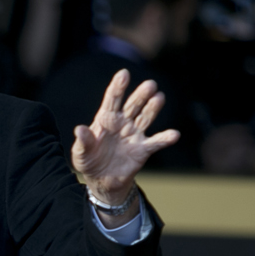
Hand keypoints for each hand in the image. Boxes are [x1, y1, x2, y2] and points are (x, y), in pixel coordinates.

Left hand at [72, 69, 178, 221]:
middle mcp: (122, 123)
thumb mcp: (80, 153)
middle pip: (133, 105)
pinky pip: (155, 142)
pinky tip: (174, 134)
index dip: (118, 87)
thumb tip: (80, 129)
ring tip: (159, 97)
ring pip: (145, 117)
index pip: (112, 100)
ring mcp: (134, 134)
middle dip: (140, 95)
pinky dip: (165, 139)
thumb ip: (83, 141)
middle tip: (150, 85)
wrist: (102, 180)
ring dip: (152, 108)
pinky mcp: (143, 149)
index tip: (124, 74)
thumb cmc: (89, 161)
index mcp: (105, 119)